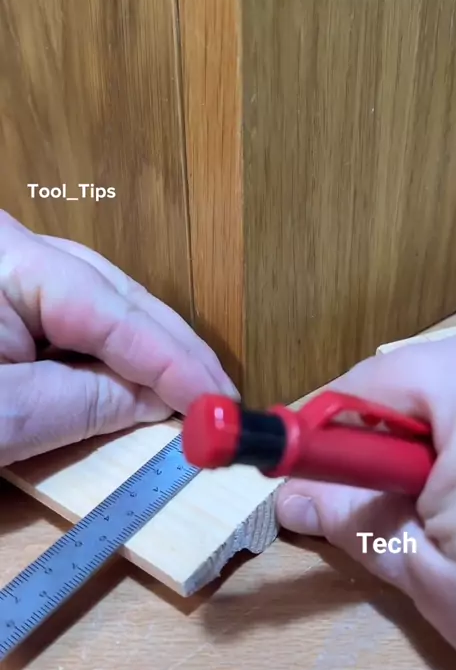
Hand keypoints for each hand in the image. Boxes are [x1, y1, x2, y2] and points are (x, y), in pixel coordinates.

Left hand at [0, 210, 237, 465]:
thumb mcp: (3, 418)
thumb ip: (84, 404)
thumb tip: (156, 400)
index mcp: (8, 258)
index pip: (115, 312)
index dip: (175, 361)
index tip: (221, 403)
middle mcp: (15, 250)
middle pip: (115, 295)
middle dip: (171, 348)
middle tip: (217, 395)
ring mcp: (7, 271)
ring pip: (97, 304)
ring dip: (145, 350)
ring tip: (190, 389)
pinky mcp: (2, 297)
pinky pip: (67, 319)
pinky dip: (106, 353)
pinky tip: (134, 377)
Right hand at [275, 335, 455, 669]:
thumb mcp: (424, 567)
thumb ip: (348, 517)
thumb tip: (286, 497)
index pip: (370, 384)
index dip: (322, 426)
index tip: (294, 465)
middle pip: (415, 385)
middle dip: (383, 443)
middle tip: (373, 501)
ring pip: (453, 401)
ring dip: (428, 452)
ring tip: (436, 515)